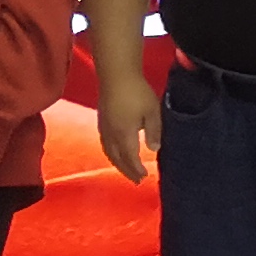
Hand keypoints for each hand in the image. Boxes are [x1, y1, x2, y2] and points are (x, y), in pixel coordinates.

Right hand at [97, 66, 161, 183]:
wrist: (116, 75)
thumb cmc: (137, 92)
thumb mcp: (152, 111)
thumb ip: (154, 131)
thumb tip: (154, 149)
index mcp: (124, 134)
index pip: (130, 158)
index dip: (136, 170)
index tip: (144, 178)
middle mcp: (111, 135)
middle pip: (117, 158)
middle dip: (127, 171)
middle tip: (136, 181)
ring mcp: (104, 128)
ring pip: (109, 152)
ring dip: (118, 164)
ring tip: (126, 170)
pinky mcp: (101, 121)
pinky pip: (105, 144)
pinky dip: (111, 154)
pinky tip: (115, 152)